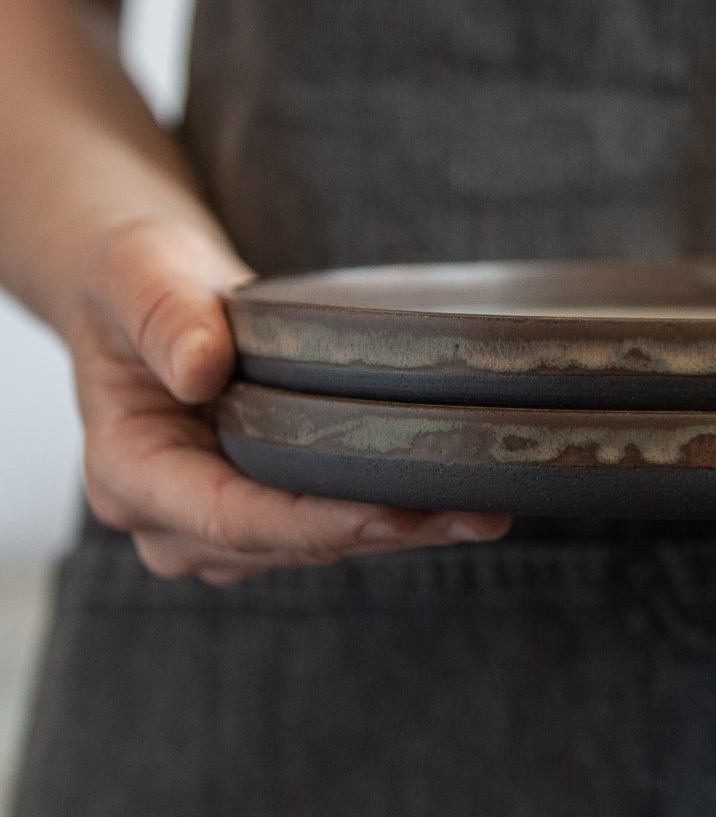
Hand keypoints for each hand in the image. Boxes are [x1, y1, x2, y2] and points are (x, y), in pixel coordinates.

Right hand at [68, 218, 510, 584]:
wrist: (142, 293)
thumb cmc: (136, 278)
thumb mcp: (138, 271)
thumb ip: (164, 315)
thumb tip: (201, 368)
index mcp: (128, 473)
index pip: (231, 518)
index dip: (317, 522)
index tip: (393, 512)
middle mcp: (169, 520)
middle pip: (288, 543)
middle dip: (383, 533)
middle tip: (477, 513)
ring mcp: (214, 527)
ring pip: (317, 545)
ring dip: (401, 533)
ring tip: (485, 511)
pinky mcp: (260, 511)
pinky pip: (328, 525)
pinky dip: (390, 515)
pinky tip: (455, 502)